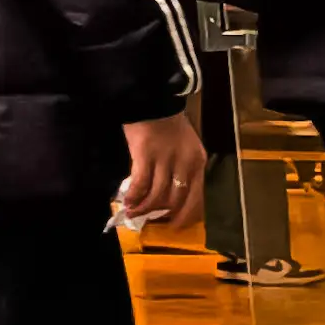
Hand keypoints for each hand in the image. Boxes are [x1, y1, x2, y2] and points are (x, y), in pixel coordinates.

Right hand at [114, 112, 207, 234]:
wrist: (152, 99)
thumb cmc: (168, 124)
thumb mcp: (185, 147)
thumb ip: (182, 170)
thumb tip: (169, 197)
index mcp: (197, 162)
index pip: (195, 198)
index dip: (184, 215)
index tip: (174, 225)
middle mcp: (185, 163)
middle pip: (175, 199)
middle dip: (161, 213)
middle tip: (149, 219)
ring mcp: (165, 159)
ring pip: (157, 194)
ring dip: (144, 207)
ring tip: (133, 212)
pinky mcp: (145, 154)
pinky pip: (140, 183)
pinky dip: (134, 195)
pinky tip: (127, 200)